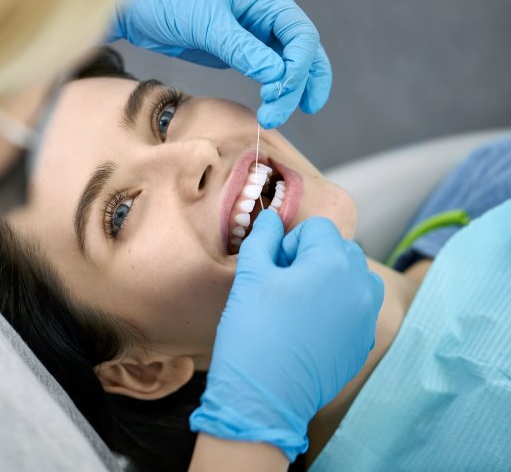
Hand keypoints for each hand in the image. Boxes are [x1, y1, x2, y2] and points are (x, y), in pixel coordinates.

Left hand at [109, 0, 331, 127]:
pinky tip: (269, 106)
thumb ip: (242, 49)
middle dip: (297, 85)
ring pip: (287, 64)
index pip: (301, 35)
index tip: (278, 93)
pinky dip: (271, 88)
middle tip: (276, 116)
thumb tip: (278, 76)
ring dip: (287, 91)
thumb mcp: (205, 23)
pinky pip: (265, 70)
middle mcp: (264, 14)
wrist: (133, 1)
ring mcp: (251, 33)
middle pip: (301, 52)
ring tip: (273, 117)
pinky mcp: (236, 50)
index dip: (299, 67)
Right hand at [189, 210, 383, 461]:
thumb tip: (270, 219)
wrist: (264, 397)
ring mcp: (366, 317)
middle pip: (338, 250)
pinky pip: (354, 309)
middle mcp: (360, 285)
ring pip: (351, 279)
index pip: (316, 229)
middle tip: (281, 286)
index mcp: (334, 262)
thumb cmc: (254, 332)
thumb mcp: (250, 277)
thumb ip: (263, 239)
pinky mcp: (363, 343)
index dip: (288, 244)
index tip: (271, 269)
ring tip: (297, 305)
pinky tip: (306, 330)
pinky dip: (335, 309)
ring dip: (328, 281)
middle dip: (311, 259)